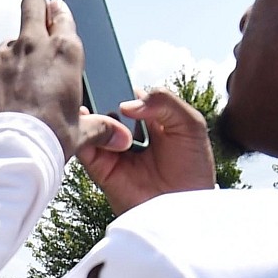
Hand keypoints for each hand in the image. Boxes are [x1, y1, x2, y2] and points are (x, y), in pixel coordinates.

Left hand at [0, 0, 86, 155]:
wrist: (10, 156)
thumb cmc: (51, 140)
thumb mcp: (80, 133)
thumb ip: (100, 128)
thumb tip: (122, 138)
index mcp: (65, 52)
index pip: (62, 14)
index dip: (59, 14)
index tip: (56, 17)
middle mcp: (32, 46)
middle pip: (32, 4)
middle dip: (35, 8)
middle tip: (36, 23)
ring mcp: (2, 57)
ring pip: (9, 44)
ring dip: (15, 58)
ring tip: (19, 88)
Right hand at [74, 86, 220, 214]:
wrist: (186, 208)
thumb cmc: (193, 167)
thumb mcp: (189, 124)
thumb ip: (164, 102)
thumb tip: (127, 103)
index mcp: (148, 117)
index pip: (124, 91)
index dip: (115, 82)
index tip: (106, 70)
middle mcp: (126, 132)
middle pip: (103, 105)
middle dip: (98, 95)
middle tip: (97, 87)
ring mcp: (112, 150)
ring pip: (91, 124)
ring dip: (91, 113)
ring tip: (98, 107)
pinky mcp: (101, 169)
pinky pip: (85, 147)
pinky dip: (84, 134)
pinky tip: (93, 125)